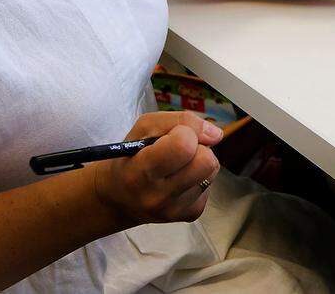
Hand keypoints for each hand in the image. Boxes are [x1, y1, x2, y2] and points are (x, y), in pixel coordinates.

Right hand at [91, 111, 223, 225]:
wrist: (119, 198)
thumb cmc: (131, 157)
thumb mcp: (144, 128)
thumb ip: (180, 120)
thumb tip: (216, 134)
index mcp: (141, 172)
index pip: (184, 146)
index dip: (185, 133)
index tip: (174, 135)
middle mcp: (158, 197)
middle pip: (207, 161)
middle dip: (199, 148)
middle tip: (181, 149)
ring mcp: (176, 209)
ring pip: (212, 171)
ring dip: (200, 161)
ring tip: (178, 165)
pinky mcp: (191, 214)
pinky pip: (210, 185)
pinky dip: (199, 177)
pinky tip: (180, 180)